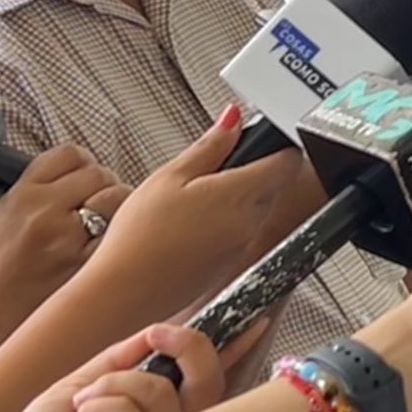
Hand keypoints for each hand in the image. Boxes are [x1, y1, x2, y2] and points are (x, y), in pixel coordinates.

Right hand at [0, 144, 128, 385]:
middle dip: (103, 185)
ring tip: (107, 224)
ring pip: (117, 197)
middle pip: (98, 173)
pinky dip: (122, 236)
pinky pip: (120, 234)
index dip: (83, 163)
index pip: (68, 155)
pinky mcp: (87, 263)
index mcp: (22, 194)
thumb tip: (74, 177)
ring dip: (119, 206)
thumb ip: (38, 192)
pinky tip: (113, 246)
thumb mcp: (4, 217)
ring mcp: (69, 237)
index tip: (85, 174)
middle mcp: (46, 210)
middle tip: (98, 203)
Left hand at [2, 324, 231, 411]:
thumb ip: (123, 361)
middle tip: (159, 334)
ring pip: (162, 388)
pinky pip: (141, 403)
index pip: (210, 381)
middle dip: (186, 344)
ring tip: (83, 409)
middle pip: (207, 377)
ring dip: (116, 384)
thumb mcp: (85, 383)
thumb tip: (152, 335)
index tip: (258, 319)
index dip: (239, 351)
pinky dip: (106, 400)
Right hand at [78, 105, 305, 326]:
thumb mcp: (170, 176)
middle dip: (251, 171)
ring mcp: (241, 247)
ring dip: (236, 198)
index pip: (288, 162)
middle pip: (272, 185)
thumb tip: (233, 120)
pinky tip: (190, 225)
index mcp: (240, 195)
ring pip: (255, 209)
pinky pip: (239, 233)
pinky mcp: (228, 265)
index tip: (259, 139)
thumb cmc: (141, 236)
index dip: (278, 145)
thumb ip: (210, 145)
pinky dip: (224, 223)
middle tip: (210, 170)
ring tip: (192, 199)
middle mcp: (249, 223)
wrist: (124, 292)